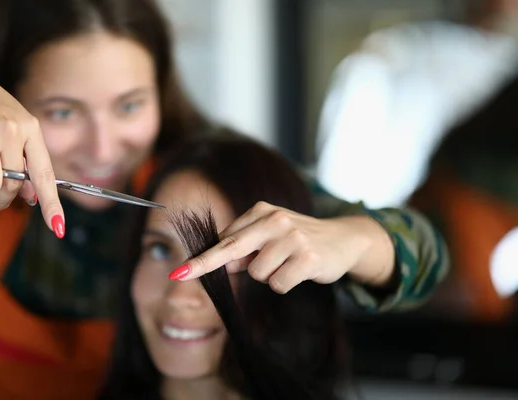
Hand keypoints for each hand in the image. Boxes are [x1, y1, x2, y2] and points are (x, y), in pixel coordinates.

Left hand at [169, 201, 394, 293]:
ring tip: (289, 264)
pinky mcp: (307, 257)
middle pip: (232, 248)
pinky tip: (300, 271)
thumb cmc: (301, 238)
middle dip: (206, 264)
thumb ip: (248, 248)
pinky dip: (285, 283)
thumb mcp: (272, 236)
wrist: (345, 239)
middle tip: (182, 274)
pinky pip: (279, 283)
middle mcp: (275, 220)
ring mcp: (292, 237)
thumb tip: (224, 264)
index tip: (181, 270)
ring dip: (269, 276)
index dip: (203, 257)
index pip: (226, 238)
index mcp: (262, 211)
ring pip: (258, 273)